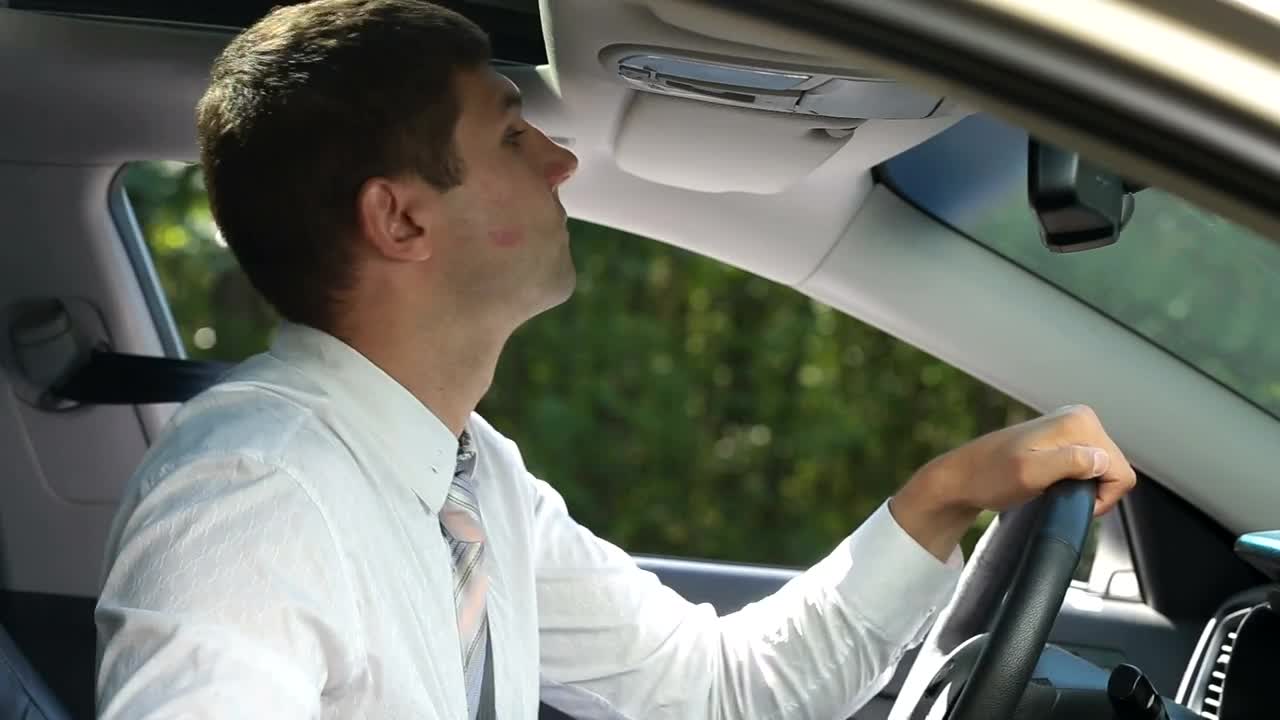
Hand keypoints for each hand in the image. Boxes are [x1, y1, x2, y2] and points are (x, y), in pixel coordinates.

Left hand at [890, 404, 1137, 561]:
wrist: (962, 478)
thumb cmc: (989, 477)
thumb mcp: (1029, 474)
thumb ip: (1068, 464)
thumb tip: (1101, 459)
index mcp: (1079, 422)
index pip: (1120, 470)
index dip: (1102, 496)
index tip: (1070, 499)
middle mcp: (1079, 418)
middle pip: (1115, 468)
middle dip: (1094, 490)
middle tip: (1057, 494)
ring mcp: (1071, 427)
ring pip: (1103, 469)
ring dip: (1084, 486)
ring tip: (1052, 488)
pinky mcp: (1063, 439)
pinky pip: (1089, 466)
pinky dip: (1077, 481)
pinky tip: (1053, 483)